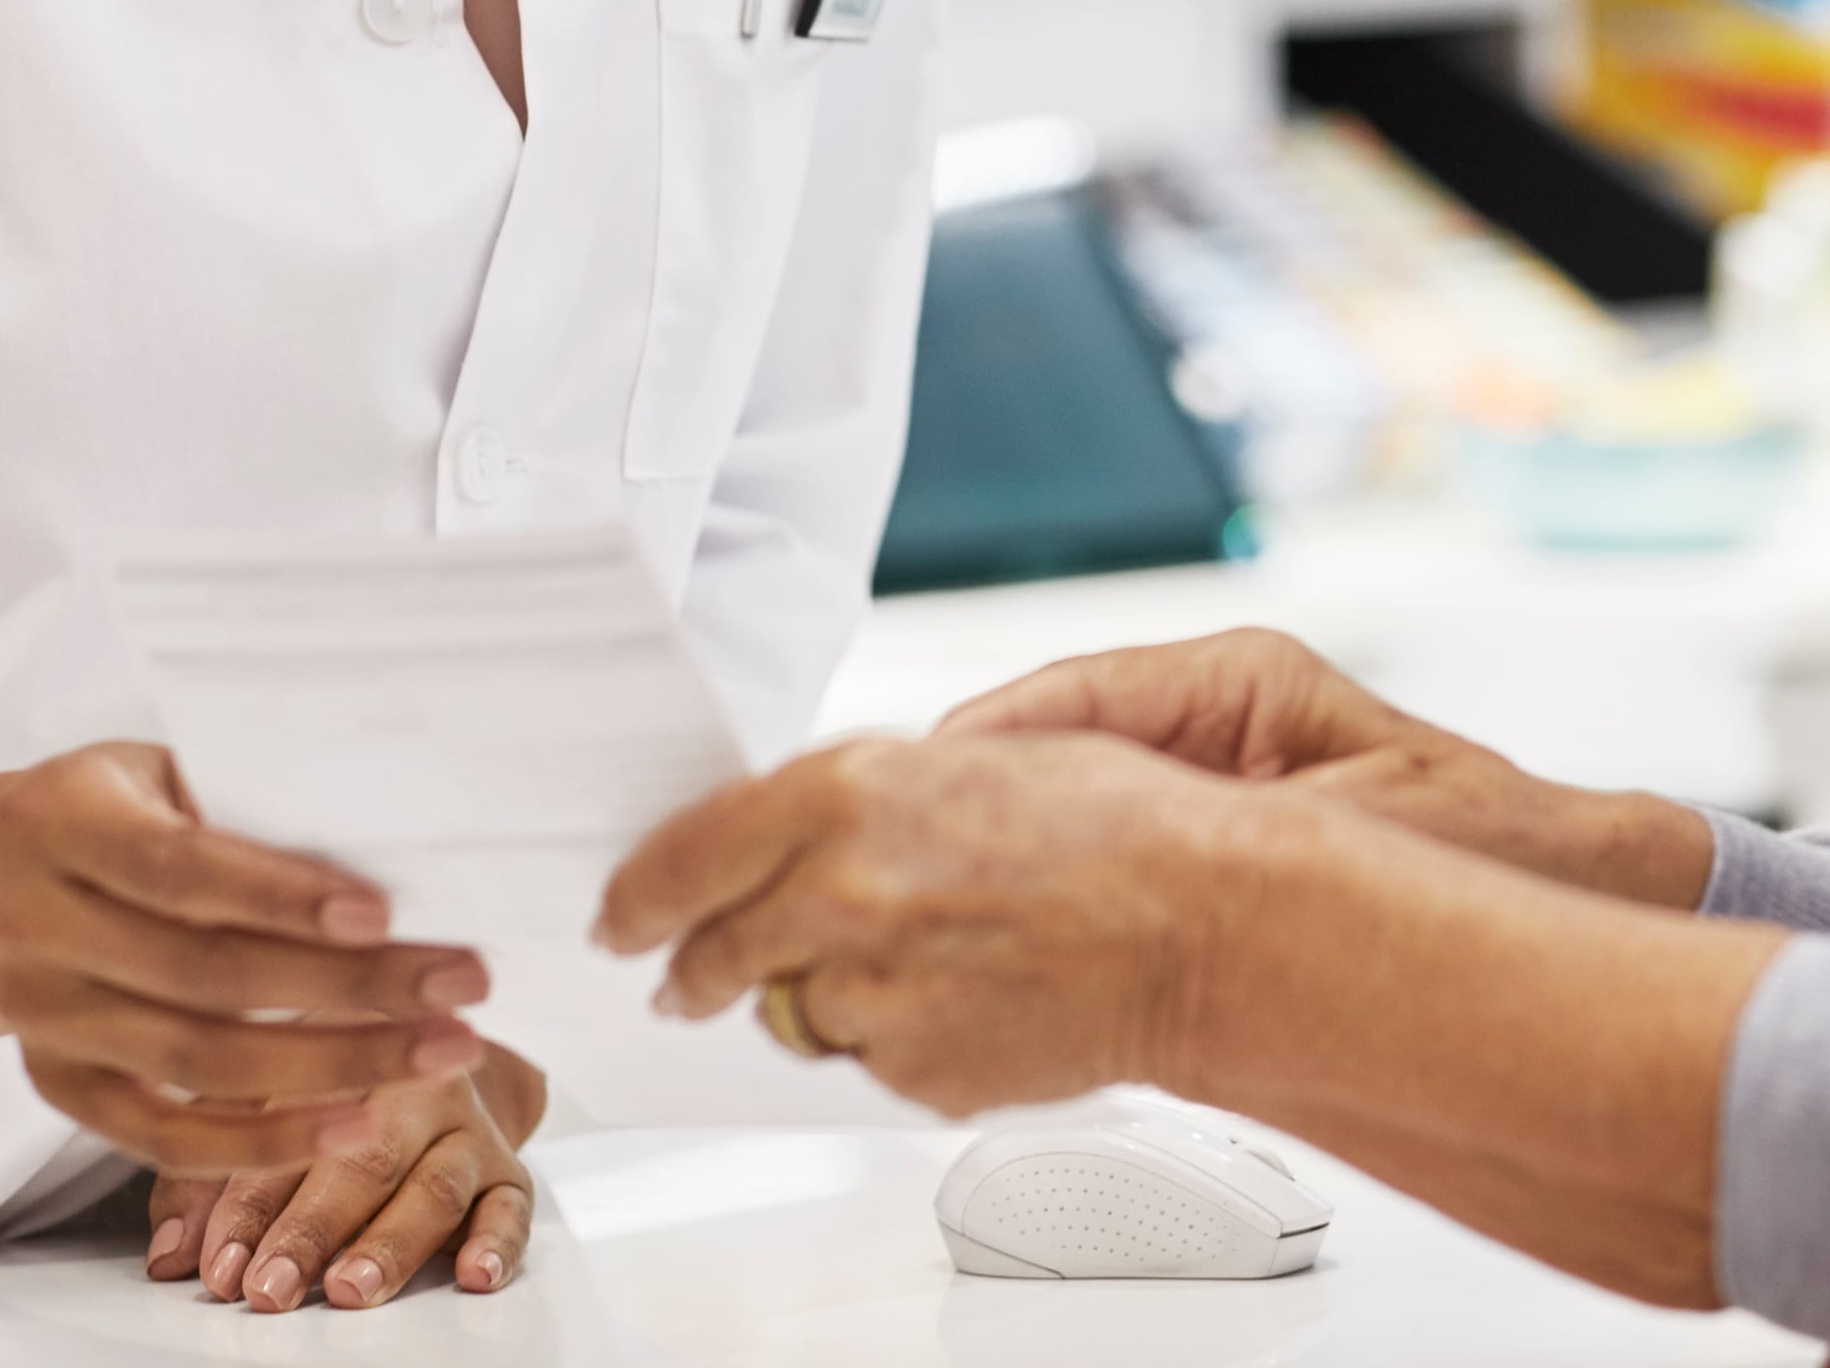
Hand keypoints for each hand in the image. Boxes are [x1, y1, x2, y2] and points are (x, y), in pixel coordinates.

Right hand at [0, 743, 492, 1172]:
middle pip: (205, 973)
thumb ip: (250, 809)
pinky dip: (262, 1141)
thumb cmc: (136, 803)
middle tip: (462, 985)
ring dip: (333, 1065)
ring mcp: (38, 1012)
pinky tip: (355, 1123)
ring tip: (440, 1053)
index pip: (177, 866)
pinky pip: (163, 1136)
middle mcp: (29, 921)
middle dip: (348, 986)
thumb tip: (403, 858)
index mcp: (56, 819)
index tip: (384, 914)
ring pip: (198, 1060)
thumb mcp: (172, 769)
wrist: (11, 870)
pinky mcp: (59, 1083)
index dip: (280, 896)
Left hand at [146, 1045, 543, 1311]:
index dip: (248, 1205)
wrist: (431, 1047)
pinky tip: (473, 1276)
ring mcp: (466, 1128)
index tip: (217, 1264)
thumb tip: (170, 1255)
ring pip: (435, 1187)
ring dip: (391, 1244)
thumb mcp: (250, 1110)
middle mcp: (412, 1087)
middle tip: (271, 1286)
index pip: (288, 1134)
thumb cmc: (322, 1089)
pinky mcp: (508, 1169)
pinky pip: (514, 1207)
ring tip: (351, 1288)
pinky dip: (499, 1244)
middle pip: (365, 1159)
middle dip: (312, 1230)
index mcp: (339, 1059)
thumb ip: (204, 1179)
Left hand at [596, 733, 1253, 1116]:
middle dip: (702, 965)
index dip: (643, 890)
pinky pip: (870, 1058)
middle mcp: (837, 894)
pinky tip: (967, 995)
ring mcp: (870, 994)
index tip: (625, 912)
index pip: (687, 853)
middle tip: (698, 972)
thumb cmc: (1120, 828)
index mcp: (845, 797)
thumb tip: (797, 834)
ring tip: (916, 961)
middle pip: (716, 953)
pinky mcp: (911, 1070)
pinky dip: (898, 1034)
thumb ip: (863, 800)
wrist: (1204, 927)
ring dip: (826, 993)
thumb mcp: (977, 758)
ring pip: (797, 1011)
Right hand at [942, 630, 1709, 905]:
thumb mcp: (1355, 812)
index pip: (1073, 694)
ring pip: (1062, 803)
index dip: (986, 747)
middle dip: (974, 800)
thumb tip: (1113, 811)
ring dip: (1005, 850)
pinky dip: (1049, 897)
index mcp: (1236, 683)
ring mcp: (1203, 781)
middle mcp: (1210, 721)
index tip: (918, 784)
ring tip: (940, 903)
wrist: (1566, 891)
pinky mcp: (1206, 847)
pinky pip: (1098, 859)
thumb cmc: (1486, 840)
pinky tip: (1009, 943)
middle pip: (1049, 746)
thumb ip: (1231, 819)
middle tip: (898, 854)